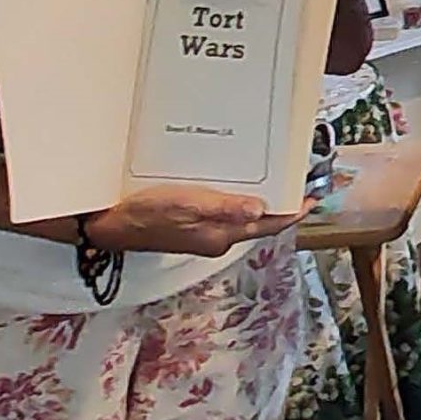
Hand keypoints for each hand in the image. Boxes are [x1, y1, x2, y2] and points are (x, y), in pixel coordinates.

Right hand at [84, 185, 308, 256]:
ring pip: (239, 217)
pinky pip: (221, 214)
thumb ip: (225, 208)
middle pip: (257, 223)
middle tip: (296, 183)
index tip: (313, 199)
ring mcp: (202, 235)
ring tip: (271, 180)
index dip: (291, 213)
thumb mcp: (187, 205)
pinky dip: (233, 200)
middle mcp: (215, 239)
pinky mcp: (188, 227)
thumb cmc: (145, 213)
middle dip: (277, 205)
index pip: (266, 226)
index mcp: (220, 236)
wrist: (107, 225)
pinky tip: (231, 184)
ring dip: (256, 201)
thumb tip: (263, 208)